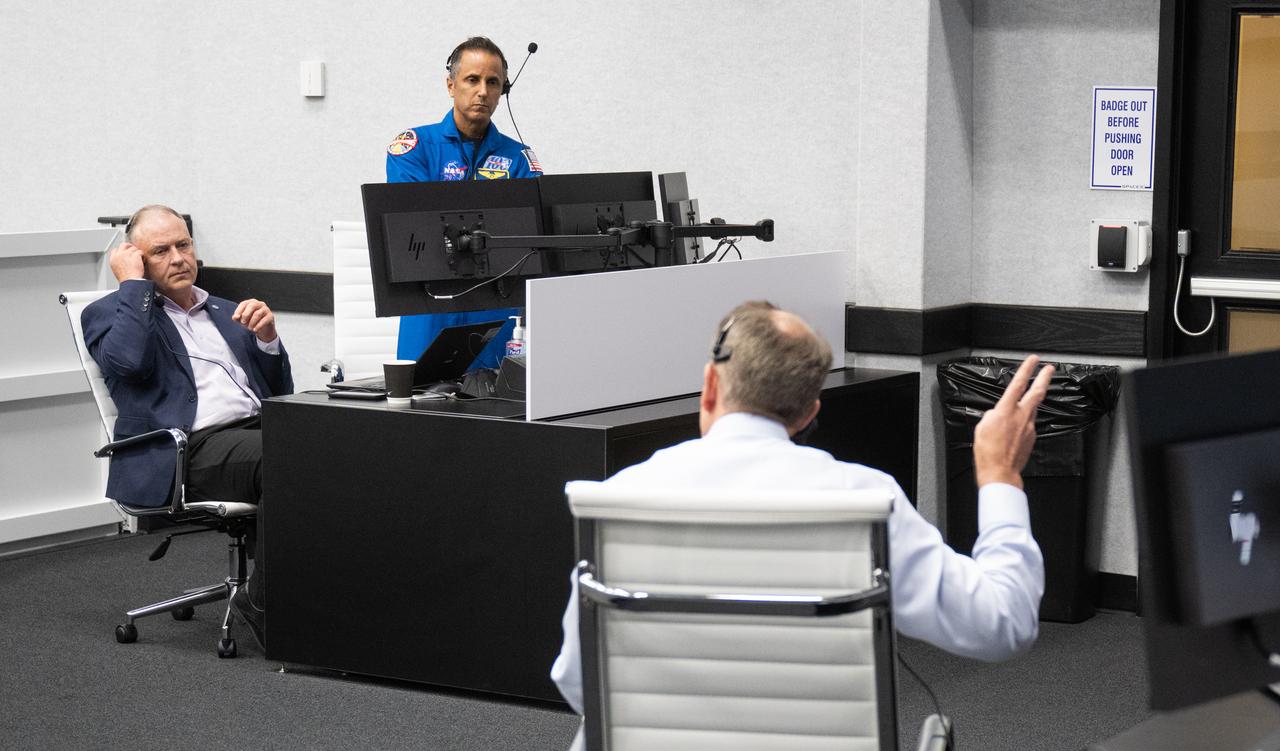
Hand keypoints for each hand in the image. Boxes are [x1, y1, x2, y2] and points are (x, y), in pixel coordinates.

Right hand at [108, 242, 145, 282]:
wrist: (131, 282)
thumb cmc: (126, 279)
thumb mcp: (117, 270)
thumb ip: (119, 262)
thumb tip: (124, 259)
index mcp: (113, 259)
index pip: (116, 250)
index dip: (122, 251)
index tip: (127, 253)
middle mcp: (118, 255)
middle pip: (124, 245)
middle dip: (130, 246)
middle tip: (135, 251)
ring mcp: (126, 254)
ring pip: (134, 248)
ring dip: (137, 254)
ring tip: (139, 261)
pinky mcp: (134, 255)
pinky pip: (140, 252)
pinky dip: (143, 256)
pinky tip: (143, 262)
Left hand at [232, 298, 276, 342]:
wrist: (263, 329)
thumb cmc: (252, 322)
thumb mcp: (243, 320)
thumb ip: (238, 318)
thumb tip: (234, 317)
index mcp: (251, 302)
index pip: (244, 304)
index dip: (239, 310)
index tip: (236, 317)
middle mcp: (259, 304)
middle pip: (252, 306)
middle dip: (246, 314)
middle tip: (243, 322)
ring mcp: (266, 309)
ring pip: (258, 314)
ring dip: (252, 322)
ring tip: (249, 328)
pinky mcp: (270, 316)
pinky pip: (264, 320)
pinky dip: (258, 326)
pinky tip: (255, 330)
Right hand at [972, 356, 1054, 489]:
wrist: (1000, 472)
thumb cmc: (988, 452)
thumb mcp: (981, 428)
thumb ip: (991, 416)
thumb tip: (996, 413)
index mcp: (1006, 411)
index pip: (1018, 384)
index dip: (1026, 370)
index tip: (1032, 360)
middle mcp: (1021, 416)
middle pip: (1037, 392)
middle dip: (1044, 378)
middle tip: (1049, 368)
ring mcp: (1029, 427)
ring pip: (1033, 408)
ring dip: (1034, 400)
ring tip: (1033, 394)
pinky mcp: (1031, 437)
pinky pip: (1028, 424)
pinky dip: (1023, 422)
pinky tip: (1016, 428)